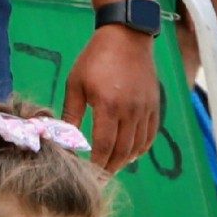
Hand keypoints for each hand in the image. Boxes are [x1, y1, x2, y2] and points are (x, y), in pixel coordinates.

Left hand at [63, 26, 159, 173]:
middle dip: (109, 168)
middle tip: (98, 179)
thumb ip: (71, 113)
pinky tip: (128, 154)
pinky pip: (149, 135)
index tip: (87, 176)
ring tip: (110, 168)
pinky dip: (140, 149)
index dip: (96, 165)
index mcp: (109, 106)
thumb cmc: (95, 58)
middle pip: (122, 151)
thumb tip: (62, 137)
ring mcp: (146, 109)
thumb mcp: (76, 84)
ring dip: (124, 161)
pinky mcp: (154, 105)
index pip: (103, 146)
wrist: (127, 36)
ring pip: (137, 146)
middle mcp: (131, 111)